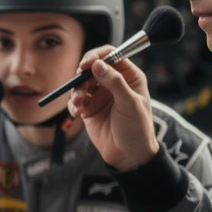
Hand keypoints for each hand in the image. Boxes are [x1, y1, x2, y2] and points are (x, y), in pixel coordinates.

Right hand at [67, 46, 158, 170]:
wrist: (129, 156)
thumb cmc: (137, 129)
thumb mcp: (129, 104)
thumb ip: (114, 82)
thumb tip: (98, 64)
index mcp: (129, 77)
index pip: (112, 56)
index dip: (98, 56)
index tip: (87, 63)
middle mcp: (114, 83)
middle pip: (93, 66)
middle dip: (83, 72)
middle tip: (77, 78)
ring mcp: (100, 95)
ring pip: (82, 83)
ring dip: (76, 90)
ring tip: (78, 102)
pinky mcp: (89, 108)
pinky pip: (76, 99)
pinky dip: (74, 103)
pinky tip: (77, 112)